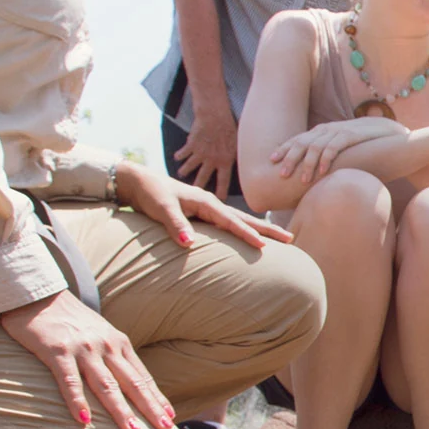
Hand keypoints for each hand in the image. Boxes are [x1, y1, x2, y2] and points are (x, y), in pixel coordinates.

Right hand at [0, 290, 170, 428]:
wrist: (38, 294)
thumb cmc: (70, 320)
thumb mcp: (100, 334)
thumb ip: (114, 355)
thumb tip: (129, 382)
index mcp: (119, 343)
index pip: (142, 376)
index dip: (156, 397)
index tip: (170, 417)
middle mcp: (106, 346)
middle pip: (131, 382)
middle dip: (149, 407)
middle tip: (164, 428)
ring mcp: (83, 349)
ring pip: (105, 384)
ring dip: (120, 409)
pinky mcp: (57, 351)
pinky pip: (69, 381)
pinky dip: (77, 401)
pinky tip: (84, 421)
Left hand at [115, 161, 291, 251]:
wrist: (137, 182)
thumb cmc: (149, 194)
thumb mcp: (161, 208)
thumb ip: (175, 225)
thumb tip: (188, 243)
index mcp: (205, 202)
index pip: (231, 221)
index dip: (247, 234)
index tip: (264, 246)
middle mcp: (211, 204)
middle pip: (244, 218)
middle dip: (267, 229)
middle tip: (291, 238)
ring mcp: (208, 208)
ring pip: (239, 220)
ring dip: (259, 229)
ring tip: (278, 239)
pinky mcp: (202, 213)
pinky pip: (228, 223)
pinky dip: (242, 229)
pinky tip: (248, 235)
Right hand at [170, 101, 239, 193]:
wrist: (215, 114)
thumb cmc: (230, 126)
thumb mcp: (238, 143)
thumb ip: (238, 155)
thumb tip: (249, 164)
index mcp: (225, 161)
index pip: (224, 181)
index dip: (222, 191)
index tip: (220, 200)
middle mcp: (211, 160)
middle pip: (203, 178)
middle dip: (198, 187)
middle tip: (194, 195)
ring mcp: (200, 153)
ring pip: (190, 167)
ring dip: (185, 171)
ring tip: (182, 175)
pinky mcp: (191, 145)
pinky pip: (183, 153)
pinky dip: (180, 155)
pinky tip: (177, 158)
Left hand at [268, 117, 402, 187]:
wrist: (389, 133)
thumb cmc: (362, 145)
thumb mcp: (340, 147)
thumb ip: (325, 155)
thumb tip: (311, 172)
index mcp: (321, 132)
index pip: (297, 139)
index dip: (283, 149)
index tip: (272, 161)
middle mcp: (326, 129)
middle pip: (301, 142)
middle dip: (289, 158)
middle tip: (282, 174)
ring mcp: (338, 131)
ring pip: (315, 146)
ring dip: (307, 163)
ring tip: (302, 179)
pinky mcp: (351, 135)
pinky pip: (333, 147)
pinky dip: (326, 159)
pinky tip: (321, 172)